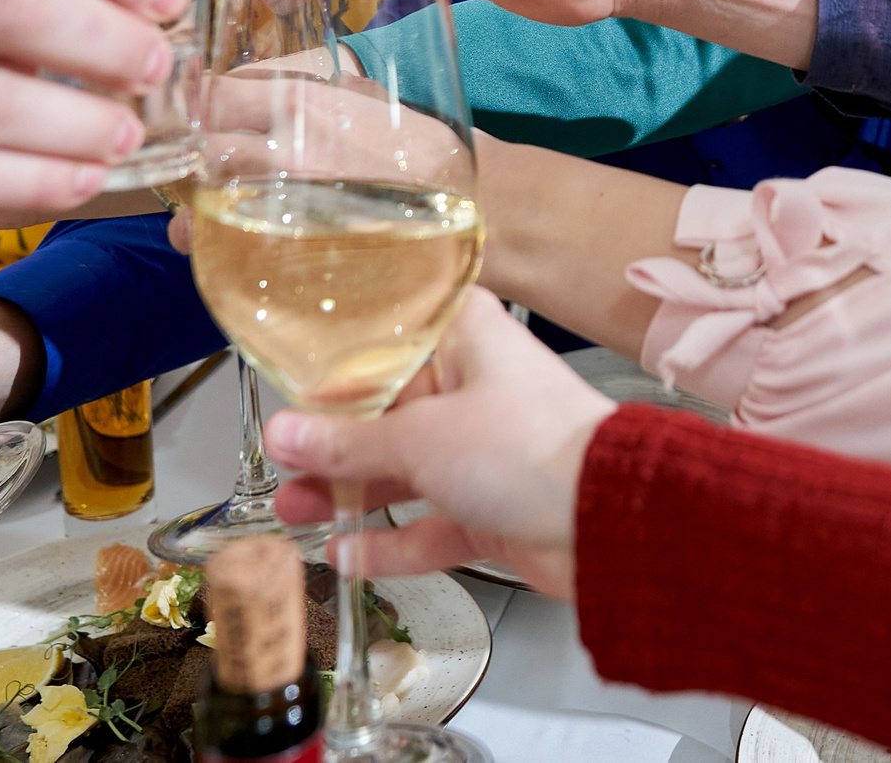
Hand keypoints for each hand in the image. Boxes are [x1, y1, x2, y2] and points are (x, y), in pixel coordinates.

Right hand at [265, 288, 611, 601]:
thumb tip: (285, 434)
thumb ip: (347, 443)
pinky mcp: (495, 509)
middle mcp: (478, 390)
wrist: (607, 520)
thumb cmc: (532, 447)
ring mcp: (487, 453)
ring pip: (406, 471)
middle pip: (391, 411)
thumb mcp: (420, 438)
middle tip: (282, 461)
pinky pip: (430, 524)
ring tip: (295, 509)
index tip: (290, 386)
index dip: (340, 364)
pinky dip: (390, 542)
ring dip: (351, 492)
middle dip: (335, 442)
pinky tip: (345, 553)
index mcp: (469, 338)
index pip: (392, 337)